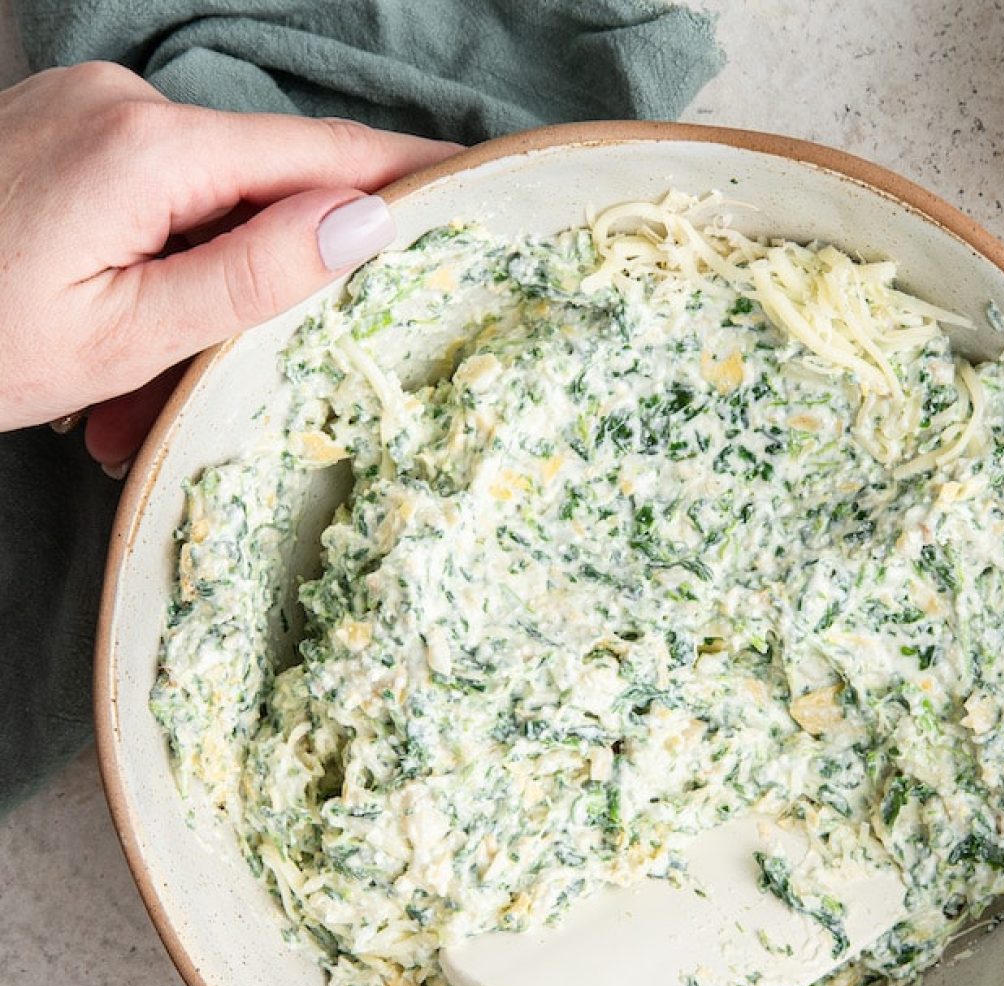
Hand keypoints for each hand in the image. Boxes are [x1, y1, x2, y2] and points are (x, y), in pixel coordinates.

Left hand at [0, 62, 459, 469]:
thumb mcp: (125, 336)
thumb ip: (253, 276)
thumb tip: (366, 223)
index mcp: (150, 149)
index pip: (321, 153)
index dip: (409, 170)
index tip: (481, 178)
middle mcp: (124, 106)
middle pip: (259, 194)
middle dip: (260, 295)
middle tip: (237, 387)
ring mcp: (90, 114)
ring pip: (202, 213)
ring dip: (193, 309)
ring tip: (127, 405)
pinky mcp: (66, 134)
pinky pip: (150, 206)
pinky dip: (150, 283)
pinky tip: (107, 355)